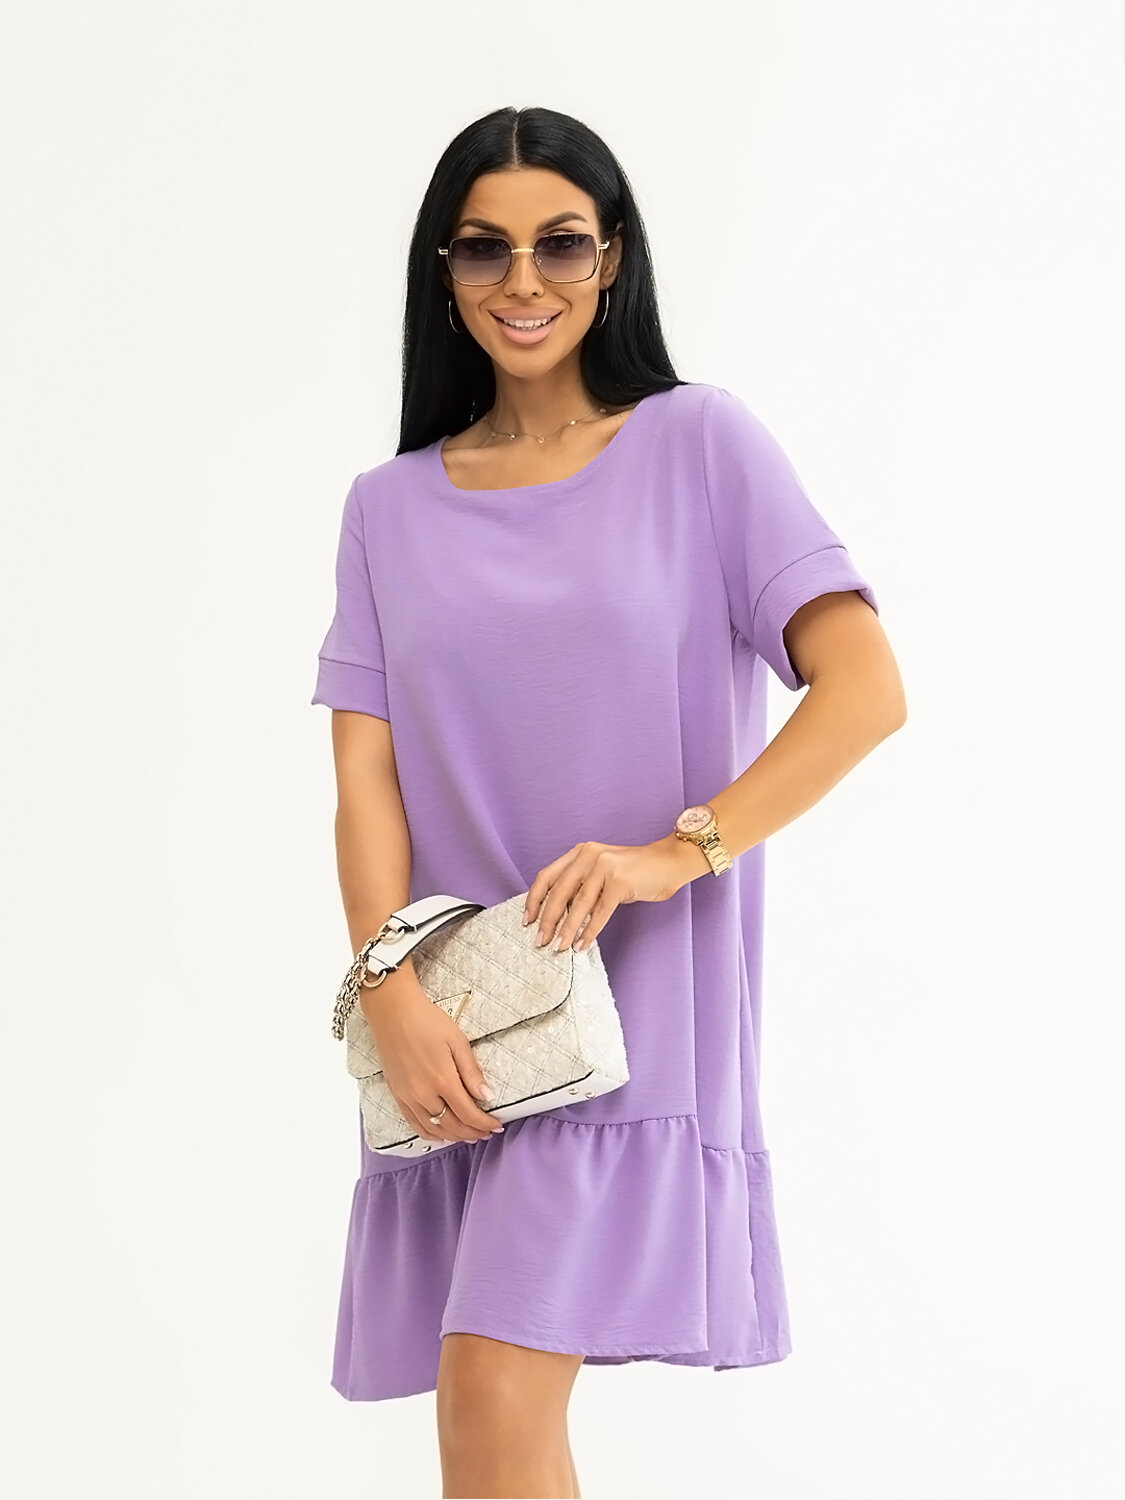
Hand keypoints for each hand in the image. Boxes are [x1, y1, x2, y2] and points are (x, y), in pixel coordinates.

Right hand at [361, 974, 503, 1143]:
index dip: (485, 1124)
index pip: (469, 1114)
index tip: (496, 1125)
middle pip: (453, 1126)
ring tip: (469, 1135)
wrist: (392, 1011)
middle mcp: (424, 1094)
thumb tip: (487, 1096)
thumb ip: (472, 1072)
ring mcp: (408, 1097)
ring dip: (454, 1136)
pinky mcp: (397, 1095)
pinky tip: (441, 1134)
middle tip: (486, 1132)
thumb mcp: (457, 1041)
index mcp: (442, 1080)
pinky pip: (414, 1125)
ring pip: (434, 1130)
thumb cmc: (426, 1020)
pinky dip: (430, 1134)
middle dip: (473, 1133)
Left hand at [523, 835, 700, 952]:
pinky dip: (589, 931)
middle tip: (540, 940)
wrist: (669, 862)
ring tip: (558, 947)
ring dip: (565, 929)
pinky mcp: (620, 882)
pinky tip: (581, 945)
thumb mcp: (602, 872)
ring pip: (577, 904)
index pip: (546, 876)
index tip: (527, 920)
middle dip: (546, 919)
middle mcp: (589, 856)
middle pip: (558, 891)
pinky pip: (599, 912)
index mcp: (580, 852)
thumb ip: (581, 887)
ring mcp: (605, 867)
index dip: (534, 900)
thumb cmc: (636, 871)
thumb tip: (558, 916)